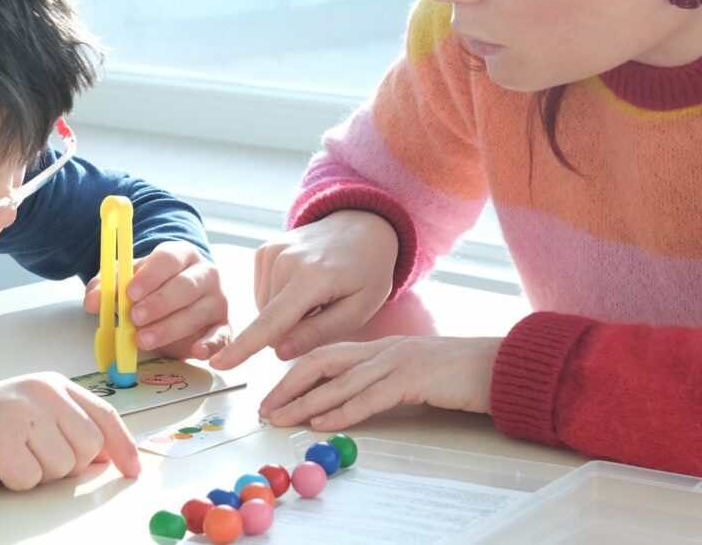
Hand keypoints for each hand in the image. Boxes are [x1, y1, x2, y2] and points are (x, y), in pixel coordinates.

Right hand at [0, 372, 140, 490]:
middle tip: (31, 456)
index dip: (123, 446)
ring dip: (37, 475)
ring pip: (60, 468)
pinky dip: (14, 482)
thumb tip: (107, 456)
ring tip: (10, 457)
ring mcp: (19, 416)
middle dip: (65, 465)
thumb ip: (68, 425)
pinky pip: (29, 480)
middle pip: (87, 448)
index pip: (104, 415)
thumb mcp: (30, 411)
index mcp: (53, 385)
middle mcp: (40, 394)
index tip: (133, 469)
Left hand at [84, 241, 229, 360]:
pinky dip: (210, 345)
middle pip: (185, 286)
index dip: (150, 275)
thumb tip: (92, 301)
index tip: (130, 292)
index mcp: (181, 254)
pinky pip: (221, 335)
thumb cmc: (153, 286)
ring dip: (169, 328)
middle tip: (134, 317)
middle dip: (158, 303)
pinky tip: (196, 352)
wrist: (179, 296)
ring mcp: (216, 299)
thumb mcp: (128, 280)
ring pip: (197, 313)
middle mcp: (204, 274)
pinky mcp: (223, 324)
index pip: (169, 258)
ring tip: (143, 339)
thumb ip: (108, 286)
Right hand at [209, 210, 397, 369]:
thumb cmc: (366, 270)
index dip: (245, 346)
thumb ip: (318, 333)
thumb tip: (279, 351)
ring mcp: (271, 252)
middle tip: (324, 310)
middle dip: (291, 329)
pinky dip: (279, 298)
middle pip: (269, 320)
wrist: (361, 227)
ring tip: (315, 295)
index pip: (272, 320)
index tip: (221, 363)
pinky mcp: (264, 251)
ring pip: (264, 309)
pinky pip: (262, 292)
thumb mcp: (358, 310)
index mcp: (312, 277)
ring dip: (286, 313)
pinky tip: (301, 286)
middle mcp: (285, 260)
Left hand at [258, 336, 500, 429]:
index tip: (273, 395)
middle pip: (322, 362)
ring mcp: (398, 361)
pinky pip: (371, 397)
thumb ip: (382, 383)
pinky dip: (343, 411)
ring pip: (340, 381)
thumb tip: (348, 403)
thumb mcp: (412, 374)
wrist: (503, 367)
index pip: (326, 356)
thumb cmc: (460, 375)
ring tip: (282, 417)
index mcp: (380, 347)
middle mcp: (383, 349)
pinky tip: (323, 422)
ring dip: (306, 402)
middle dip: (288, 385)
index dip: (294, 374)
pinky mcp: (415, 378)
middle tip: (265, 408)